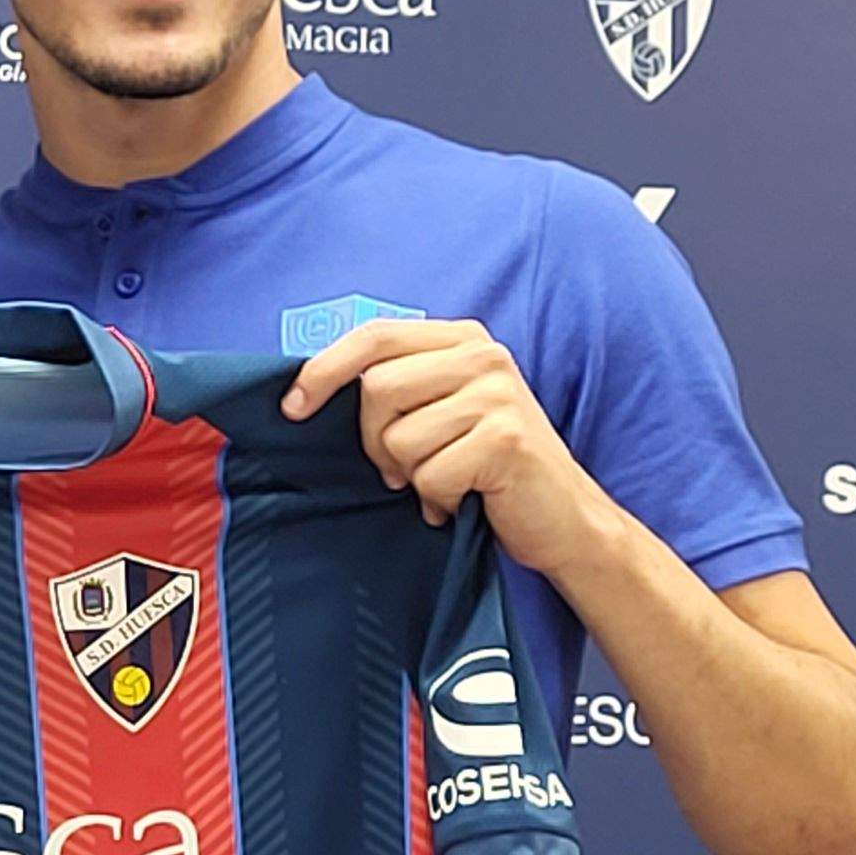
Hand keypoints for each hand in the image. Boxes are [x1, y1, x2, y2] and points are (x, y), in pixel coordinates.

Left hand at [281, 317, 610, 573]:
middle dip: (375, 442)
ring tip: (447, 480)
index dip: (323, 370)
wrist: (563, 517)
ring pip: (399, 438)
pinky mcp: (505, 439)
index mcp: (463, 340)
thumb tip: (311, 390)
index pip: (374, 337)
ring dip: (413, 475)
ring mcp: (498, 395)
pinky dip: (438, 499)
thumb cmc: (490, 467)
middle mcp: (483, 356)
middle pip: (377, 390)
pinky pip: (429, 475)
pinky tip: (465, 499)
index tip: (292, 408)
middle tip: (404, 469)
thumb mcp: (444, 410)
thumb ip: (398, 388)